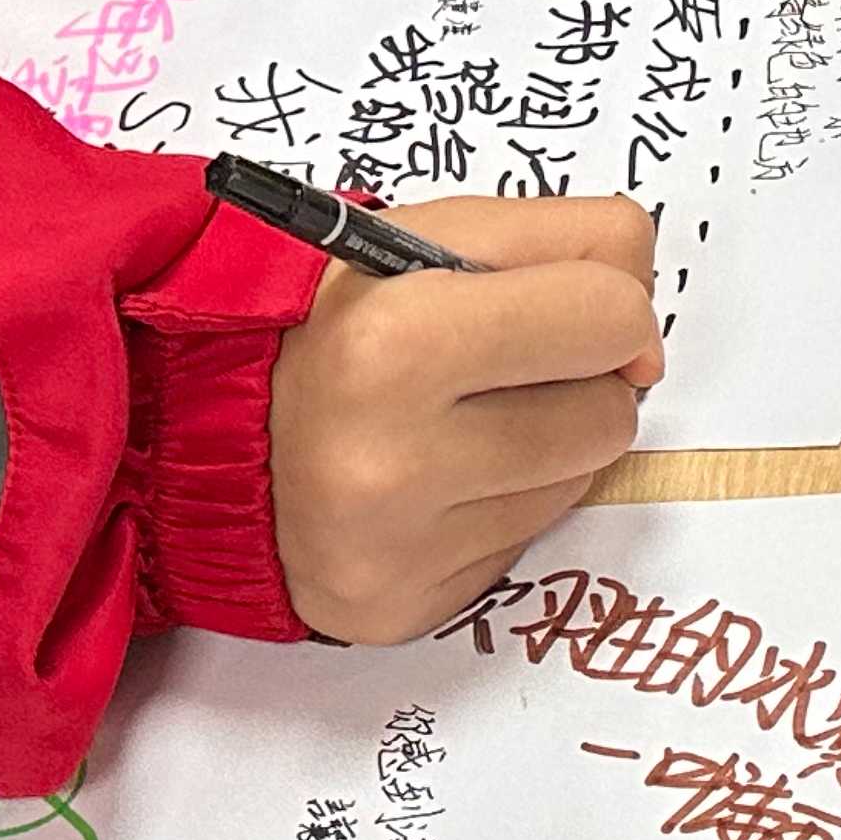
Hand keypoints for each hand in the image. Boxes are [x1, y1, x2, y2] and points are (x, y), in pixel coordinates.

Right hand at [269, 196, 664, 642]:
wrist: (194, 425)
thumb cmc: (329, 317)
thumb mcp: (428, 231)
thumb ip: (568, 240)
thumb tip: (647, 332)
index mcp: (396, 340)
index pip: (613, 315)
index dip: (606, 299)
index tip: (568, 303)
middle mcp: (392, 460)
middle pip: (612, 411)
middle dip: (580, 375)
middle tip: (502, 361)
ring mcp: (396, 549)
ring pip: (581, 480)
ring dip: (549, 440)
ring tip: (462, 416)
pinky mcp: (401, 608)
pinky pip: (527, 543)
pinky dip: (503, 502)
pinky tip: (435, 477)